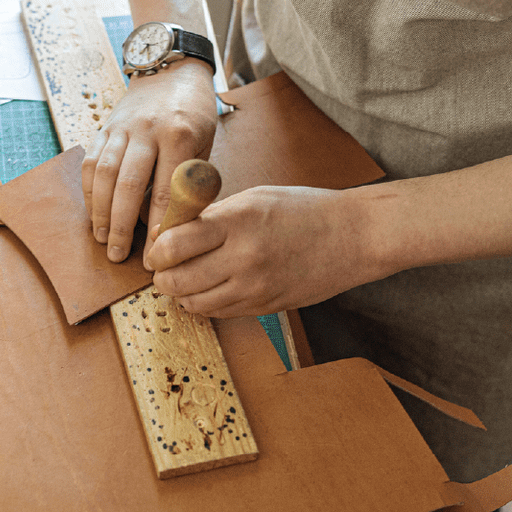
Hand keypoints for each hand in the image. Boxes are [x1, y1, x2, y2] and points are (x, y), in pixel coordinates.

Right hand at [81, 60, 216, 261]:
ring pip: (104, 175)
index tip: (157, 253)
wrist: (172, 71)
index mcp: (180, 135)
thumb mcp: (205, 144)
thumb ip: (191, 181)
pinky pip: (91, 162)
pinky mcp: (105, 127)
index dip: (160, 226)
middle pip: (129, 186)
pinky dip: (89, 191)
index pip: (167, 191)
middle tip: (119, 255)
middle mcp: (147, 130)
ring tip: (101, 239)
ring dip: (100, 211)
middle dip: (122, 225)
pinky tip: (93, 212)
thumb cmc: (194, 113)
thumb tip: (176, 226)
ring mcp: (122, 127)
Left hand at [145, 185, 385, 317]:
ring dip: (182, 293)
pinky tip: (211, 287)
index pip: (173, 244)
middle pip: (177, 280)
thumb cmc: (304, 210)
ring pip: (194, 303)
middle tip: (164, 268)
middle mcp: (243, 256)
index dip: (156, 249)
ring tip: (186, 278)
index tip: (156, 248)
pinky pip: (219, 313)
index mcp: (237, 220)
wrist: (355, 236)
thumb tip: (168, 231)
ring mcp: (256, 287)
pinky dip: (206, 303)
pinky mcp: (266, 306)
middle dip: (162, 276)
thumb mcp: (254, 198)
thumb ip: (211, 215)